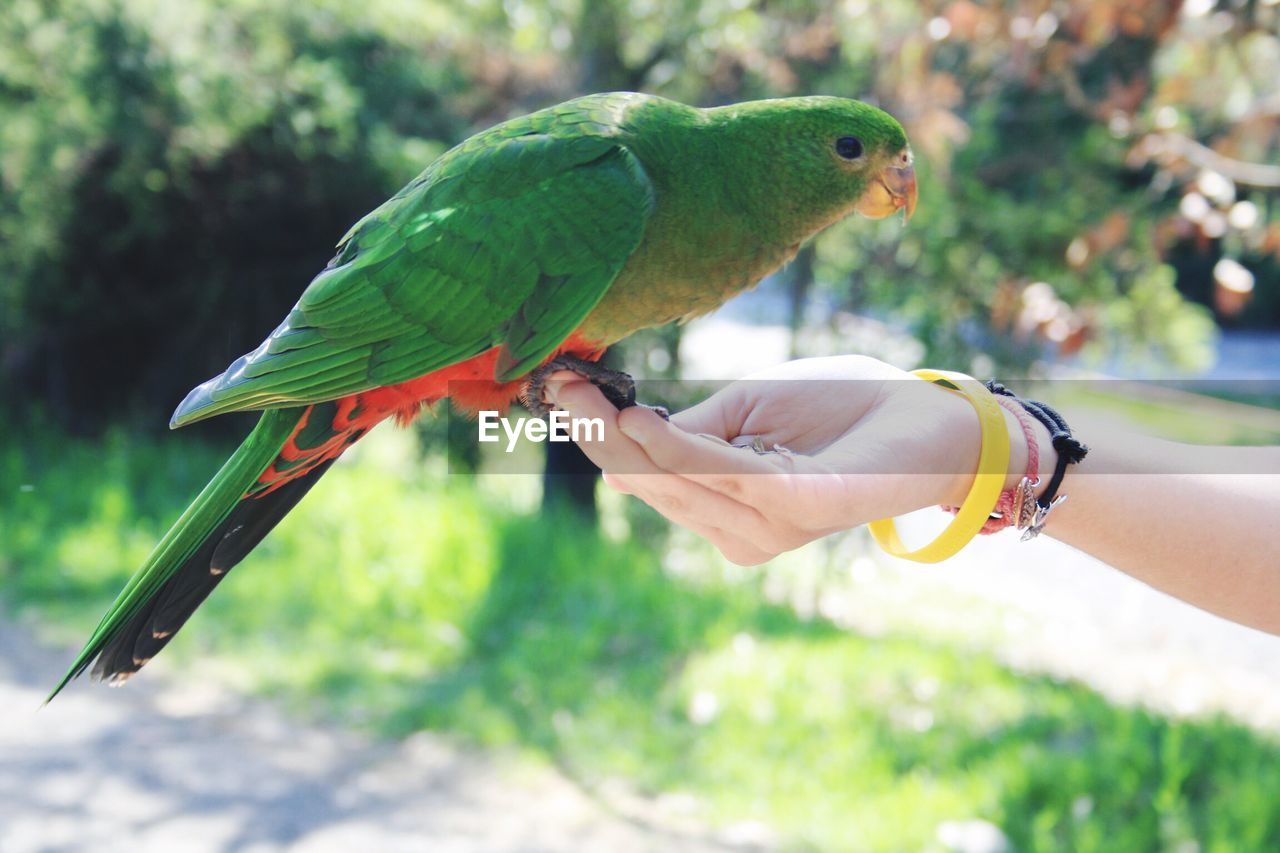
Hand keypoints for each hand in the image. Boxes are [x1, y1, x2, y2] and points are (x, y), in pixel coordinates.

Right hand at [549, 356, 1020, 565]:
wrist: (928, 419)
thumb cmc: (840, 411)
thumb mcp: (746, 413)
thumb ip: (689, 432)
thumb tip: (622, 444)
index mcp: (723, 509)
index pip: (644, 475)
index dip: (598, 435)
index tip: (557, 387)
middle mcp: (737, 531)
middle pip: (648, 481)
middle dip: (598, 434)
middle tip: (558, 384)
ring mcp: (765, 527)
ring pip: (674, 480)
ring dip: (625, 437)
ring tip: (587, 394)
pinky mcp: (798, 508)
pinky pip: (723, 474)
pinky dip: (678, 447)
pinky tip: (642, 420)